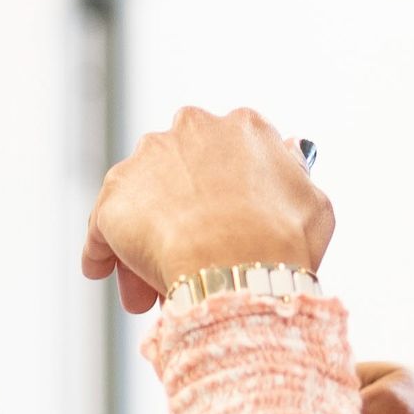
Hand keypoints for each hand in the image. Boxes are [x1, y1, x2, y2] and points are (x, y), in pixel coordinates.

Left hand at [80, 107, 335, 312]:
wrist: (238, 274)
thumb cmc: (283, 244)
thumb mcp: (312, 202)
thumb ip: (292, 174)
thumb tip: (287, 155)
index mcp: (243, 126)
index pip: (226, 153)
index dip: (224, 192)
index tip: (225, 219)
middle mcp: (192, 128)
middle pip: (180, 174)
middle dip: (182, 214)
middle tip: (189, 259)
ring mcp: (149, 159)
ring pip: (142, 201)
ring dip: (143, 238)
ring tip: (150, 288)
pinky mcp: (115, 197)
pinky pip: (103, 225)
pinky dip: (102, 249)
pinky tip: (102, 270)